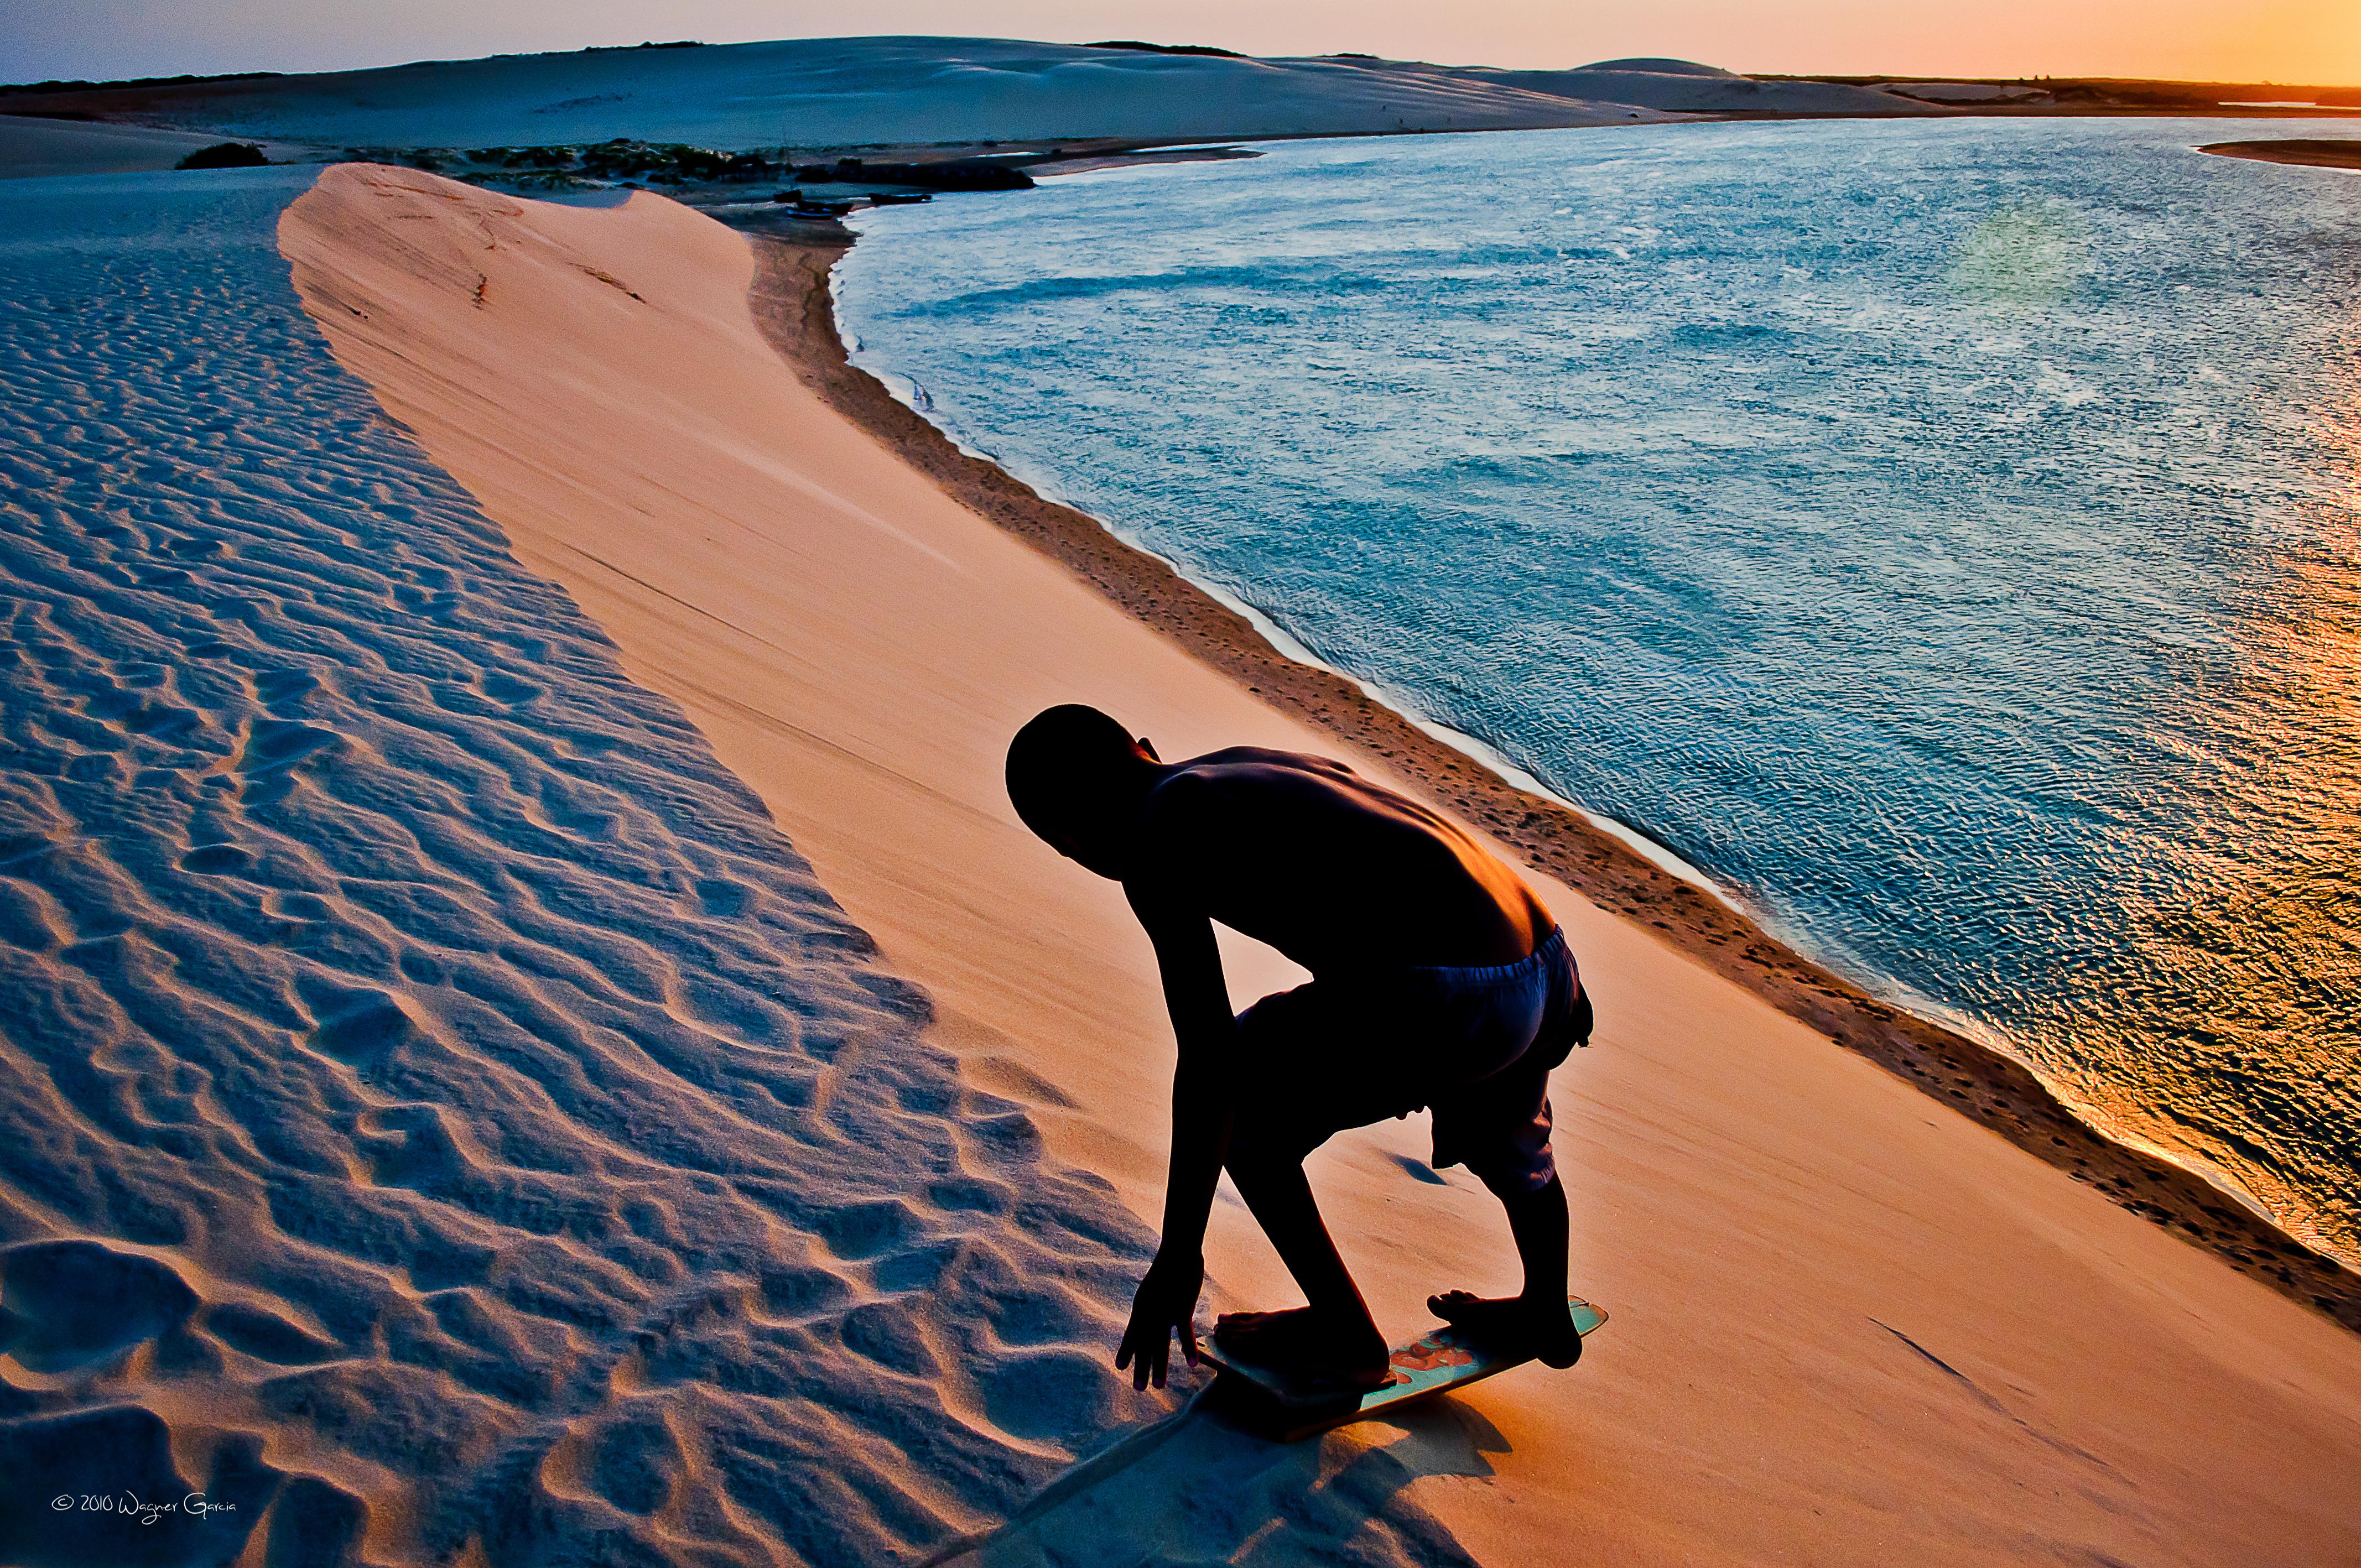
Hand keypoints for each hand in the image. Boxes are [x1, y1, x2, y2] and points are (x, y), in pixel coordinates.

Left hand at [1115, 1249, 1202, 1390]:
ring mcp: (1164, 1313)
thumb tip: (1150, 1314)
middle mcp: (1148, 1313)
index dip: (1127, 1351)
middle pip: (1144, 1344)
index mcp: (1141, 1307)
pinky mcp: (1181, 1310)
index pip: (1132, 1333)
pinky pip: (1184, 1334)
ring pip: (1160, 1344)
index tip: (1120, 1367)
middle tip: (1139, 1389)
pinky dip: (1188, 1349)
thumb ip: (1151, 1304)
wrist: (1177, 1252)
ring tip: (1158, 1386)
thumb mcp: (1152, 1288)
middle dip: (1141, 1367)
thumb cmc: (1167, 1268)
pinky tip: (1191, 1365)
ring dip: (1159, 1367)